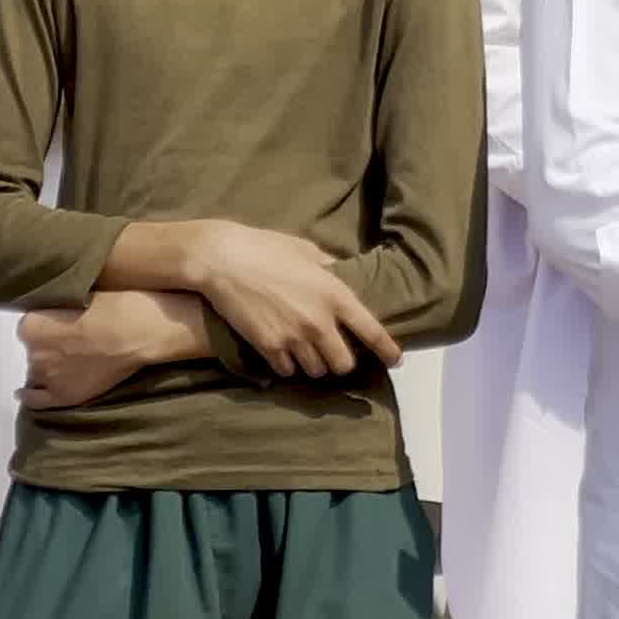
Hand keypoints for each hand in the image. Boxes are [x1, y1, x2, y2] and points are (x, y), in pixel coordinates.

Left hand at [19, 290, 214, 409]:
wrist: (142, 333)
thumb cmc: (117, 306)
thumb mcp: (82, 294)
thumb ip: (60, 308)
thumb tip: (59, 314)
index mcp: (31, 324)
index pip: (30, 325)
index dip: (48, 324)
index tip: (63, 322)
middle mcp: (33, 352)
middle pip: (34, 350)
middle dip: (50, 345)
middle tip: (74, 340)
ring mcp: (48, 377)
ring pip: (38, 372)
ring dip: (50, 366)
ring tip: (71, 360)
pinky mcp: (64, 396)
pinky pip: (37, 401)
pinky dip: (30, 397)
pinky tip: (24, 393)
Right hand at [170, 222, 402, 379]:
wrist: (222, 260)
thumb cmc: (266, 248)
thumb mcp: (307, 252)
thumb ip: (330, 269)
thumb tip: (342, 275)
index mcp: (335, 295)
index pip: (372, 331)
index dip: (387, 349)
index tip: (396, 360)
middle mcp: (319, 322)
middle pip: (344, 363)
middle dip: (342, 361)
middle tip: (335, 353)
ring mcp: (293, 337)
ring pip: (316, 370)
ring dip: (315, 364)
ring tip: (307, 351)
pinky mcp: (268, 347)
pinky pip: (287, 370)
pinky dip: (288, 366)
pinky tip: (283, 353)